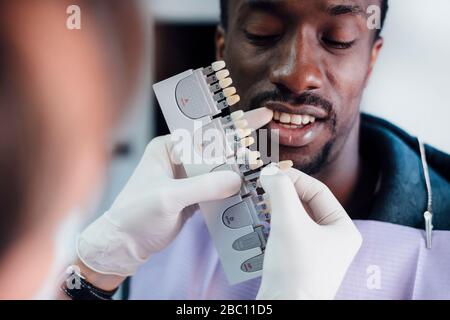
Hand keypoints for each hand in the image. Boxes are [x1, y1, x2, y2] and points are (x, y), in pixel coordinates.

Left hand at [77, 108, 272, 278]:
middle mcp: (179, 159)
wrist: (125, 244)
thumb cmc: (136, 214)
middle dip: (242, 149)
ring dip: (239, 172)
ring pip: (220, 171)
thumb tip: (237, 180)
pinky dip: (232, 191)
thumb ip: (203, 186)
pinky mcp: (193, 196)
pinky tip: (249, 191)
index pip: (206, 134)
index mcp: (169, 148)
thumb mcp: (168, 197)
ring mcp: (188, 179)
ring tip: (264, 170)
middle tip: (270, 145)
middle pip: (217, 151)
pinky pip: (217, 189)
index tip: (261, 118)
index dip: (234, 126)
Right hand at [256, 165, 361, 299]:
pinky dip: (272, 224)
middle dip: (282, 194)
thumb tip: (270, 172)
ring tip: (258, 200)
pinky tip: (259, 220)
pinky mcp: (299, 262)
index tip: (270, 172)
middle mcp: (333, 240)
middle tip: (262, 185)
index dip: (293, 178)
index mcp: (343, 229)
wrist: (284, 311)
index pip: (318, 191)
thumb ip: (280, 190)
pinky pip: (286, 234)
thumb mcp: (288, 222)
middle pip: (305, 204)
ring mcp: (316, 252)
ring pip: (294, 218)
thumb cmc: (295, 271)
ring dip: (275, 208)